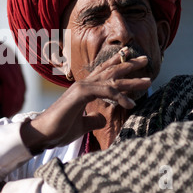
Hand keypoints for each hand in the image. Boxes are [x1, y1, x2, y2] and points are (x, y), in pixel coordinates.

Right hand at [20, 47, 151, 153]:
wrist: (43, 134)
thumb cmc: (60, 129)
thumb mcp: (83, 125)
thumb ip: (93, 119)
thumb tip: (103, 118)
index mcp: (84, 89)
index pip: (103, 73)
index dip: (117, 65)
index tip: (131, 59)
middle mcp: (84, 85)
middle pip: (110, 71)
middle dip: (129, 64)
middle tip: (146, 59)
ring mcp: (82, 88)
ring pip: (111, 80)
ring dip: (131, 79)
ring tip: (148, 80)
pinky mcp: (80, 94)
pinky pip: (105, 91)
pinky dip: (120, 96)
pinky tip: (132, 104)